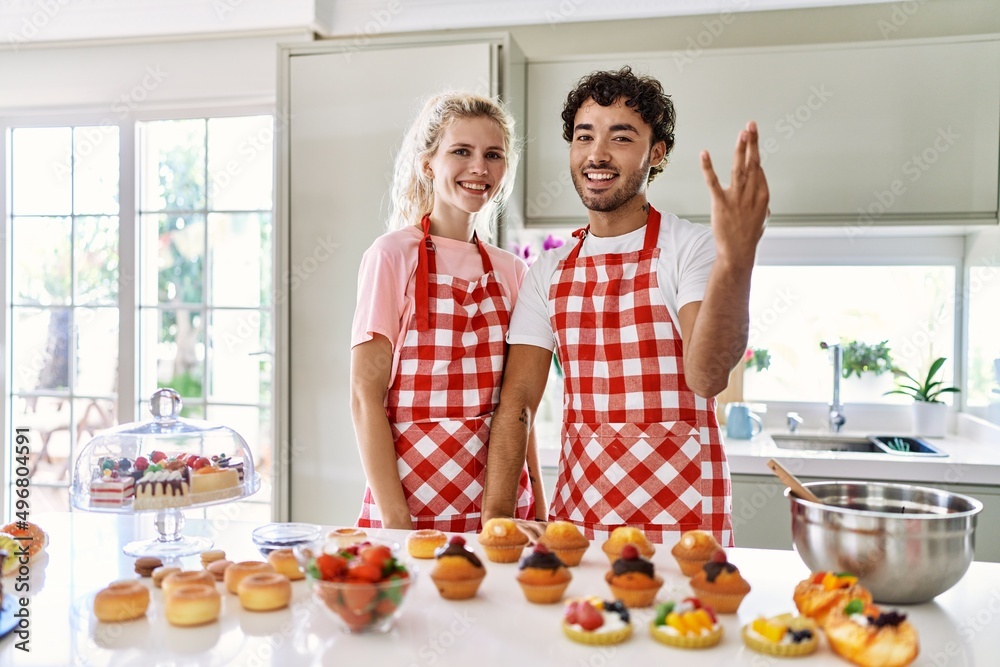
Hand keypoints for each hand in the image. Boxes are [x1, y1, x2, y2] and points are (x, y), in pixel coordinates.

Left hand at [700, 121, 769, 266]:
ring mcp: (737, 198)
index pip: (758, 170)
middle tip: (751, 125)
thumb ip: (762, 203)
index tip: (751, 141)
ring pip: (739, 168)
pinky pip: (713, 182)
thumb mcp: (762, 218)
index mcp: (763, 195)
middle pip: (753, 163)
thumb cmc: (749, 236)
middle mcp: (752, 194)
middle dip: (753, 143)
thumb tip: (761, 195)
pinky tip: (705, 154)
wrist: (738, 253)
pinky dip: (708, 167)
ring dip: (741, 149)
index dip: (754, 156)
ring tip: (743, 132)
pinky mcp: (721, 203)